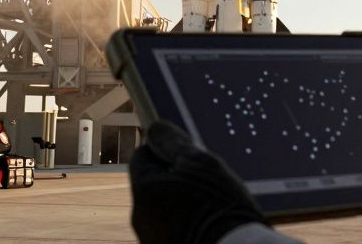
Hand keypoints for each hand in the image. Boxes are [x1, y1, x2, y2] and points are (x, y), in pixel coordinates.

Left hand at [129, 120, 268, 242]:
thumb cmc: (220, 210)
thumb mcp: (202, 165)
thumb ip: (174, 144)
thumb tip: (155, 129)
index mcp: (144, 191)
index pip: (143, 155)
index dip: (165, 149)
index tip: (189, 153)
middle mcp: (141, 219)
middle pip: (155, 183)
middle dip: (178, 177)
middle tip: (209, 179)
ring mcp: (154, 240)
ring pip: (166, 208)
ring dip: (185, 201)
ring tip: (216, 204)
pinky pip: (176, 228)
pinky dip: (191, 222)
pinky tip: (214, 223)